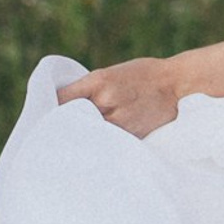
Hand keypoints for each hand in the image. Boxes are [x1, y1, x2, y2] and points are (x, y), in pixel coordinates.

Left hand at [56, 57, 185, 137]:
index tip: (44, 119)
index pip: (60, 99)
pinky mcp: (130, 137)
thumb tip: (58, 108)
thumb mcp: (111, 74)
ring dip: (81, 140)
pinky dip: (100, 146)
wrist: (178, 86)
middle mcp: (106, 101)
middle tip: (53, 139)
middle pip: (71, 122)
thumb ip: (87, 90)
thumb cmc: (143, 77)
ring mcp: (119, 122)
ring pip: (88, 136)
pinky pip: (106, 144)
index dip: (49, 111)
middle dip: (63, 128)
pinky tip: (97, 150)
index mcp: (98, 81)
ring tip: (73, 148)